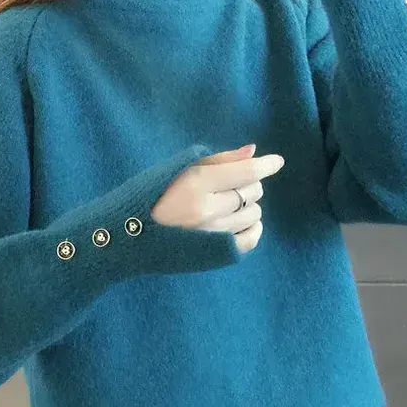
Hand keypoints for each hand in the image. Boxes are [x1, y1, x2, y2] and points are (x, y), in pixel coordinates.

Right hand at [151, 145, 285, 254]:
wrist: (129, 237)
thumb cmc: (150, 196)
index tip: (277, 162)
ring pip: (254, 214)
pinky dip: (253, 227)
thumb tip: (253, 152)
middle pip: (252, 191)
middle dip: (248, 184)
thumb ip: (217, 160)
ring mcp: (213, 235)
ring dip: (248, 205)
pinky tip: (242, 222)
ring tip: (227, 205)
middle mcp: (207, 210)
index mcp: (195, 184)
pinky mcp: (216, 254)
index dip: (267, 165)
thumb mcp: (176, 169)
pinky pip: (251, 239)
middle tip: (229, 185)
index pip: (245, 172)